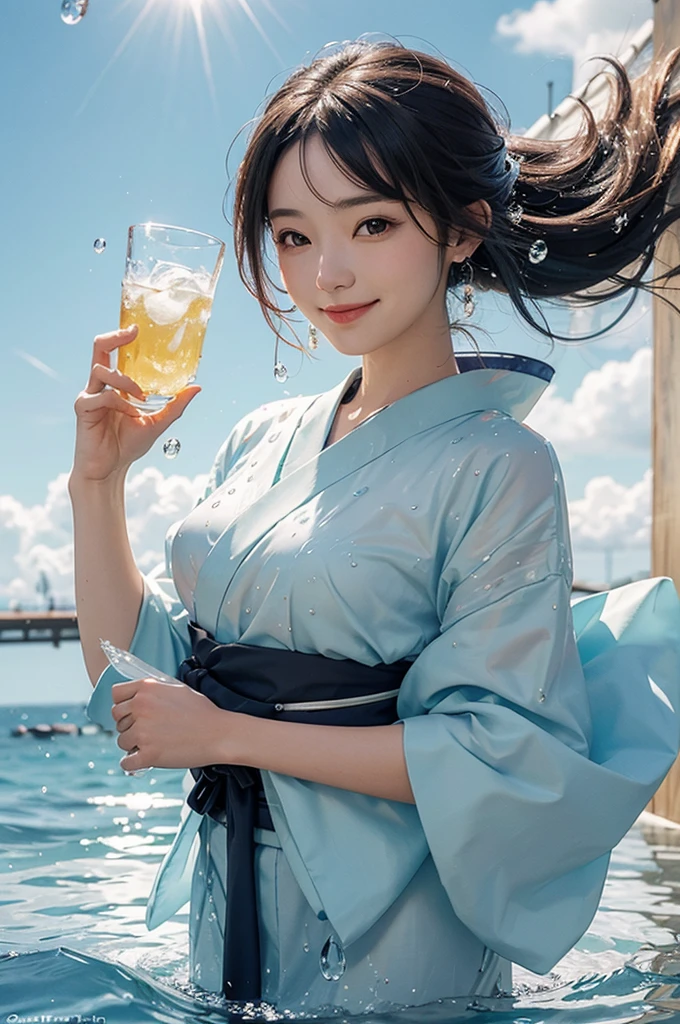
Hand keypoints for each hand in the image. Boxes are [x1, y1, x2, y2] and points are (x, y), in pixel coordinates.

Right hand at [71, 325, 200, 482]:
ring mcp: (90, 395)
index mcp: (114, 384)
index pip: (114, 352)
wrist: (110, 470)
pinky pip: (103, 397)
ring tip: (141, 398)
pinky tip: (131, 415)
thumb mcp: (158, 422)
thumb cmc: (128, 445)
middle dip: (115, 337)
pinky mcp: (84, 409)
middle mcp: (100, 386)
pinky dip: (121, 403)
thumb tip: (197, 387)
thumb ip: (175, 405)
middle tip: (133, 333)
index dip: (122, 337)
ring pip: (102, 370)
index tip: (138, 328)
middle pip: (99, 348)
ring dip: (126, 382)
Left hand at [111, 677, 234, 771]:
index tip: (132, 711)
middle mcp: (141, 707)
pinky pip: (126, 762)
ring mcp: (143, 732)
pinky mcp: (148, 754)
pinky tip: (144, 758)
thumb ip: (153, 690)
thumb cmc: (202, 711)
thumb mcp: (176, 689)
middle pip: (117, 718)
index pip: (116, 694)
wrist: (219, 733)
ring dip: (133, 744)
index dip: (123, 704)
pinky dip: (133, 763)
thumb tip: (136, 697)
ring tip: (153, 743)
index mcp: (147, 688)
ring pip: (121, 740)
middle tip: (146, 730)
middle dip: (128, 724)